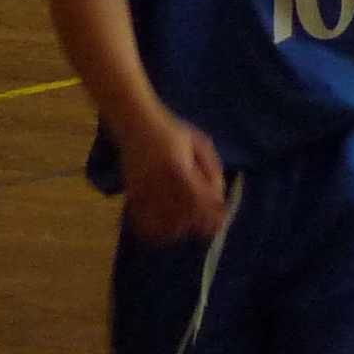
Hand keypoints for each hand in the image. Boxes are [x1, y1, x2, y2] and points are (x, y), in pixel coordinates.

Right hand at [117, 114, 226, 240]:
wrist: (136, 124)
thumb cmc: (173, 132)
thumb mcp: (200, 144)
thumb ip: (211, 170)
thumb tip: (219, 196)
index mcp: (178, 169)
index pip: (198, 199)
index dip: (212, 212)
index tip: (222, 218)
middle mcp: (159, 183)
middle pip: (181, 215)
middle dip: (198, 223)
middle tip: (210, 227)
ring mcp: (142, 191)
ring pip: (161, 222)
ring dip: (179, 229)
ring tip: (190, 227)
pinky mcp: (131, 194)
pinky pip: (142, 220)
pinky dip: (155, 229)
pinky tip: (167, 229)